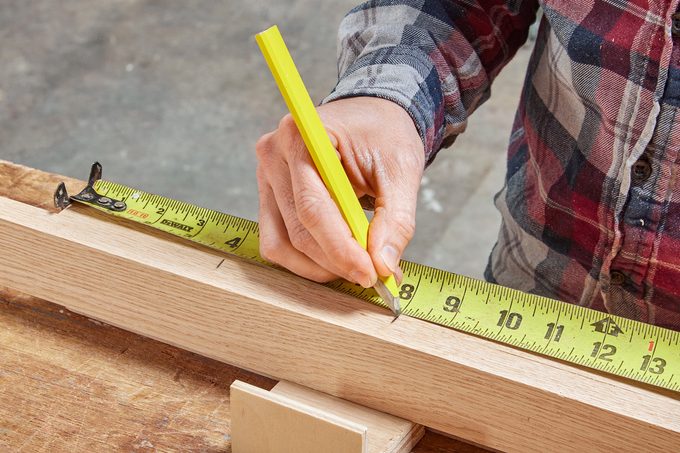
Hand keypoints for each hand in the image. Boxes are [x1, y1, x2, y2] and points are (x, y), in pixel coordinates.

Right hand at [255, 97, 423, 287]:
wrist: (371, 115)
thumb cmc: (385, 134)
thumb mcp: (402, 170)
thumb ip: (396, 220)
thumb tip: (384, 266)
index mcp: (303, 137)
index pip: (314, 208)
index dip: (341, 249)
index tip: (371, 274)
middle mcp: (274, 155)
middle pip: (298, 231)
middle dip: (336, 262)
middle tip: (373, 276)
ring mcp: (266, 177)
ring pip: (282, 244)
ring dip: (319, 267)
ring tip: (356, 268)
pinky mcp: (269, 196)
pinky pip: (277, 241)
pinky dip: (306, 260)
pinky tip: (336, 259)